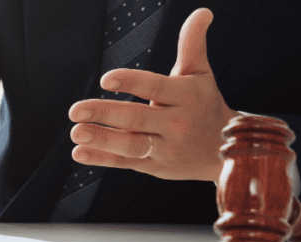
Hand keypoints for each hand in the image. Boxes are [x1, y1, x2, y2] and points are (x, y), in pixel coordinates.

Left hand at [68, 8, 239, 181]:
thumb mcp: (200, 73)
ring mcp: (164, 148)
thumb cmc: (204, 104)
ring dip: (102, 140)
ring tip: (75, 133)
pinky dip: (102, 159)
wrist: (225, 150)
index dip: (131, 82)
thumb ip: (192, 43)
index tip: (106, 79)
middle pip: (137, 119)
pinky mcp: (154, 167)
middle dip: (105, 114)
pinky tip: (79, 153)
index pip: (155, 87)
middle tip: (75, 110)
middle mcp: (175, 124)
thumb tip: (202, 12)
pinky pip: (125, 163)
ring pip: (131, 146)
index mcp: (185, 97)